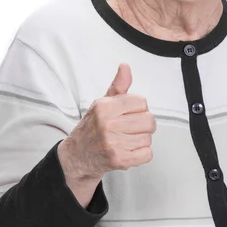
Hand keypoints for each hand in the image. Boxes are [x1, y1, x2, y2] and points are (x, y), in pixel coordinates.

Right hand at [58, 62, 156, 185]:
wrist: (78, 155)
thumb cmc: (93, 126)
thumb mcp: (102, 103)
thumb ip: (118, 86)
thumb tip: (125, 66)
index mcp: (105, 107)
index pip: (142, 102)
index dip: (138, 108)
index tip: (128, 114)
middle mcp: (107, 124)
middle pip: (149, 120)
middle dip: (143, 124)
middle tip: (130, 128)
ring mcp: (113, 144)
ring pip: (148, 138)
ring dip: (141, 140)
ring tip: (126, 140)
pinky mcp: (119, 160)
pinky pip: (147, 154)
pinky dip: (142, 154)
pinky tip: (129, 150)